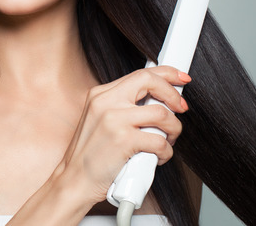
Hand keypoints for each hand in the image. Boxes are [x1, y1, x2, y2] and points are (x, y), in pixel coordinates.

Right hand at [54, 65, 190, 205]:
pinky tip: (158, 157)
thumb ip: (124, 107)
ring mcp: (114, 120)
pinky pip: (159, 141)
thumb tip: (159, 100)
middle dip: (173, 95)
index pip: (140, 74)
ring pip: (162, 113)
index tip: (181, 79)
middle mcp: (105, 102)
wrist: (74, 181)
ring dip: (173, 129)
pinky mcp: (123, 141)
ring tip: (168, 140)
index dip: (167, 73)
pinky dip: (166, 151)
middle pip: (151, 82)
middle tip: (181, 108)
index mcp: (100, 94)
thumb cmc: (90, 156)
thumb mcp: (100, 121)